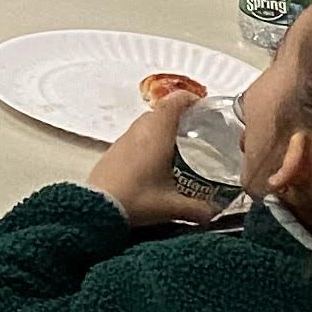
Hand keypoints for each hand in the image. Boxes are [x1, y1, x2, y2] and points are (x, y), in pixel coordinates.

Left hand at [85, 91, 209, 225]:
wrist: (96, 209)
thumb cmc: (134, 200)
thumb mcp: (173, 207)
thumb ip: (199, 209)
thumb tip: (214, 213)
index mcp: (156, 134)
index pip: (173, 103)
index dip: (189, 99)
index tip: (203, 106)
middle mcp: (138, 132)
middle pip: (160, 112)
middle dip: (179, 116)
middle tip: (195, 128)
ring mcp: (123, 141)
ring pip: (145, 124)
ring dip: (162, 128)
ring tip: (178, 145)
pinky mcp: (113, 152)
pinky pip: (134, 137)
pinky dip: (148, 141)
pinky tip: (155, 161)